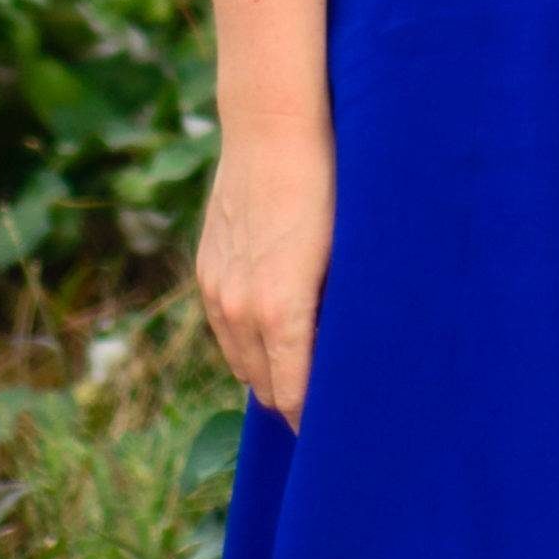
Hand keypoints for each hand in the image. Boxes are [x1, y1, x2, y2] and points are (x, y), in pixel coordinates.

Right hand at [197, 117, 334, 422]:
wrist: (273, 127)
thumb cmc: (327, 185)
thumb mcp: (345, 255)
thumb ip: (338, 314)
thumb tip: (351, 359)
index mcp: (280, 313)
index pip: (293, 397)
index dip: (314, 420)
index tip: (340, 431)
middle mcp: (240, 310)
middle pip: (265, 387)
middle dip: (293, 398)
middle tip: (329, 400)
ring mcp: (218, 290)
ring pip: (241, 362)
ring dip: (268, 369)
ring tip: (305, 365)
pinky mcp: (207, 270)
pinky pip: (225, 329)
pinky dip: (247, 340)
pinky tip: (276, 328)